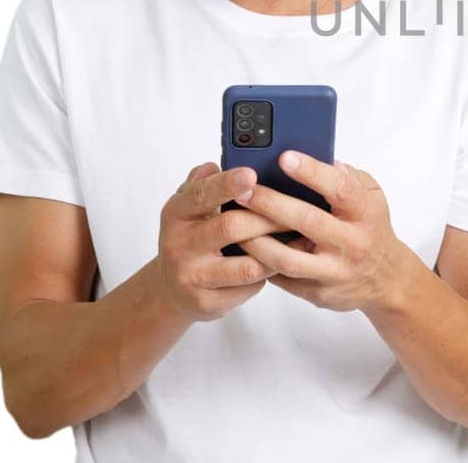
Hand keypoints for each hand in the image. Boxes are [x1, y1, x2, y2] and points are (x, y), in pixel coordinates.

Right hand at [154, 162, 290, 321]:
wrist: (171, 289)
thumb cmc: (191, 237)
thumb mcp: (190, 207)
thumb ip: (203, 184)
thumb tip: (216, 164)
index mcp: (176, 214)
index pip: (201, 195)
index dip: (227, 185)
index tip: (251, 174)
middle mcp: (179, 246)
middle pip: (231, 227)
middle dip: (267, 218)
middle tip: (295, 211)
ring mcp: (193, 277)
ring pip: (246, 265)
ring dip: (275, 251)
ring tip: (295, 240)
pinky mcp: (207, 302)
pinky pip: (248, 288)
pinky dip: (267, 275)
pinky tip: (280, 263)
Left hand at [237, 152, 410, 312]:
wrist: (386, 280)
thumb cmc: (371, 228)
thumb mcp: (372, 196)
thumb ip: (347, 176)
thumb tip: (316, 157)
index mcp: (366, 212)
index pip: (340, 188)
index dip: (311, 172)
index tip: (284, 157)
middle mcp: (352, 243)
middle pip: (308, 221)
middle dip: (271, 204)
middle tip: (244, 190)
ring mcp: (334, 271)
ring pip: (288, 258)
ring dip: (256, 240)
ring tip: (233, 222)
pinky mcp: (318, 292)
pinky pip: (282, 278)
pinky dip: (259, 262)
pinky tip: (241, 248)